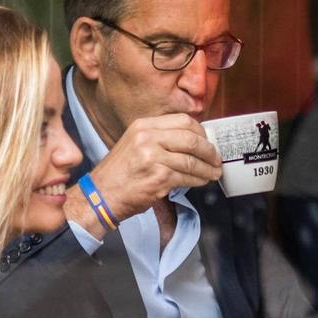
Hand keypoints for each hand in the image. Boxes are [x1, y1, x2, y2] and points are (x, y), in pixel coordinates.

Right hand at [65, 113, 221, 226]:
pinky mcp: (158, 177)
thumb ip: (160, 138)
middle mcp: (147, 138)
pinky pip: (187, 177)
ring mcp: (152, 157)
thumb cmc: (120, 174)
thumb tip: (193, 141)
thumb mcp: (135, 144)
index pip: (183, 120)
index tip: (208, 141)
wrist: (100, 196)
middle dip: (209, 150)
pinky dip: (198, 180)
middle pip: (191, 138)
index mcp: (143, 126)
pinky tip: (201, 181)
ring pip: (192, 160)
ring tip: (213, 173)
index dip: (201, 132)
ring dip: (207, 168)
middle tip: (216, 159)